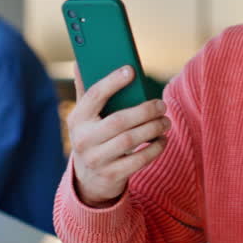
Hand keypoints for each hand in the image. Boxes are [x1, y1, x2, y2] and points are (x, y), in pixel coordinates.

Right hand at [67, 65, 170, 206]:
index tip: (131, 70)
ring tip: (165, 121)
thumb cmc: (92, 137)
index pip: (94, 96)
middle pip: (119, 120)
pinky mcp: (111, 175)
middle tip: (162, 105)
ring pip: (130, 140)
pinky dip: (154, 149)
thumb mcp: (85, 118)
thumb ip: (85, 92)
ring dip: (153, 129)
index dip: (112, 82)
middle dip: (145, 111)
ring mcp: (96, 159)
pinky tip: (162, 140)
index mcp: (77, 119)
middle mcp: (83, 139)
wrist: (88, 179)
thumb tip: (78, 63)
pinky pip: (138, 161)